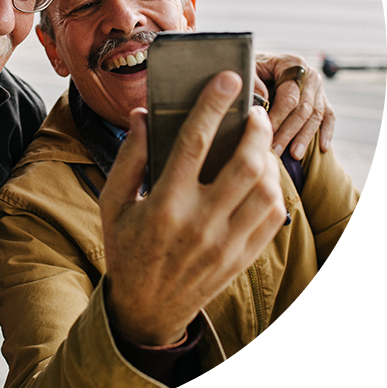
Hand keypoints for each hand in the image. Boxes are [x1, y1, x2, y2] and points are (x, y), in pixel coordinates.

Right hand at [100, 71, 284, 345]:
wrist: (146, 309)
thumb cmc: (125, 247)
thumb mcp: (112, 202)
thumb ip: (128, 157)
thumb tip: (142, 115)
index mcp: (163, 204)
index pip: (194, 143)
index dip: (212, 105)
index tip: (227, 78)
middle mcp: (199, 223)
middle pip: (244, 163)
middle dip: (256, 128)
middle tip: (253, 111)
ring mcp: (226, 243)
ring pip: (266, 190)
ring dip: (268, 158)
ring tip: (257, 143)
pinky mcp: (242, 257)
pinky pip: (273, 217)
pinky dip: (275, 189)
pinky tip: (262, 176)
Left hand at [254, 53, 334, 159]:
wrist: (262, 64)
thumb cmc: (253, 68)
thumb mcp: (249, 68)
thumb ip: (253, 81)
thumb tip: (263, 99)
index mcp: (292, 64)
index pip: (289, 96)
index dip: (277, 117)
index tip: (265, 134)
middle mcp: (309, 75)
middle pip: (303, 109)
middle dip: (289, 132)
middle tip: (276, 150)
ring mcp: (318, 87)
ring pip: (316, 116)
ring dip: (305, 137)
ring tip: (294, 155)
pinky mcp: (322, 98)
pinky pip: (329, 116)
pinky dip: (326, 132)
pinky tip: (322, 147)